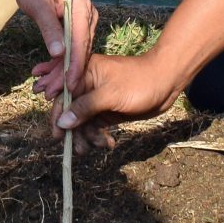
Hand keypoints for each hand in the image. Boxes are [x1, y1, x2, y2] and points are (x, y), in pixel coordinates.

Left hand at [19, 0, 99, 104]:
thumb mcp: (38, 5)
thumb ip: (49, 29)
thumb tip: (59, 54)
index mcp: (81, 9)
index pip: (81, 42)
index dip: (75, 66)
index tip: (69, 86)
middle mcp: (87, 16)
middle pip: (80, 50)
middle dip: (67, 74)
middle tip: (52, 93)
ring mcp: (83, 21)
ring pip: (75, 52)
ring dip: (62, 71)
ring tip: (47, 89)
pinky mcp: (76, 25)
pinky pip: (70, 47)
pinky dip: (60, 61)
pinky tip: (49, 75)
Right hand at [61, 51, 180, 150]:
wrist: (166, 83)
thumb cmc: (139, 82)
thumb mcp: (110, 94)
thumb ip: (85, 107)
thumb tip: (62, 122)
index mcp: (84, 73)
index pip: (62, 94)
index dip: (57, 115)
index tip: (57, 135)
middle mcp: (87, 85)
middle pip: (71, 111)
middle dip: (74, 131)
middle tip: (79, 149)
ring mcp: (97, 99)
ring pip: (83, 121)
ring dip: (88, 136)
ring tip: (98, 146)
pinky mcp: (107, 110)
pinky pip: (96, 126)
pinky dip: (99, 136)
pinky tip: (109, 143)